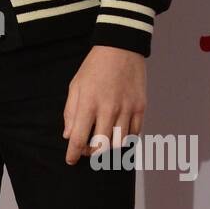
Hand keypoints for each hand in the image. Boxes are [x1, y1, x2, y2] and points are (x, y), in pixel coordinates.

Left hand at [62, 45, 145, 165]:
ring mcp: (127, 109)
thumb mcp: (76, 86)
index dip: (73, 154)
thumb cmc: (94, 67)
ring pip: (119, 143)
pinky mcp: (140, 107)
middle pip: (101, 146)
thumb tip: (68, 135)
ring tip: (103, 141)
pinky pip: (134, 133)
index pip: (79, 138)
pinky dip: (125, 138)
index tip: (70, 160)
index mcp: (89, 103)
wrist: (121, 48)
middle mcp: (109, 108)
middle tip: (87, 148)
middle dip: (91, 153)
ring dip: (109, 148)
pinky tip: (117, 133)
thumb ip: (71, 112)